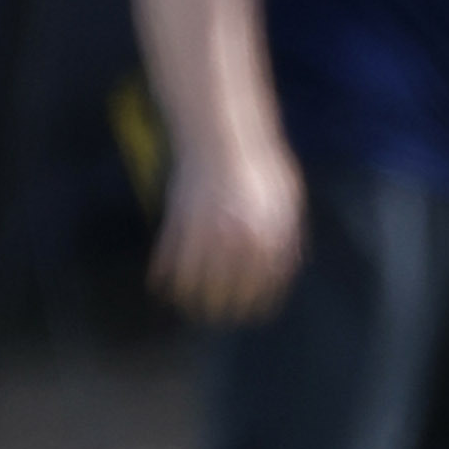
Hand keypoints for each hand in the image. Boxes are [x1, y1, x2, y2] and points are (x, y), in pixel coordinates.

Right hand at [149, 139, 305, 321]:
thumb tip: (288, 265)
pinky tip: (160, 282)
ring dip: (189, 297)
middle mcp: (241, 243)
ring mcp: (208, 232)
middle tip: (214, 314)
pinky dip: (164, 274)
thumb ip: (288, 236)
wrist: (223, 134)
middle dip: (221, 308)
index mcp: (271, 240)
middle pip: (229, 292)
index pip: (264, 289)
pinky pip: (170, 258)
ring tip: (185, 304)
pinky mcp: (180, 221)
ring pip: (196, 281)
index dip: (254, 305)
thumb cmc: (260, 165)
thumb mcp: (287, 201)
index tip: (246, 313)